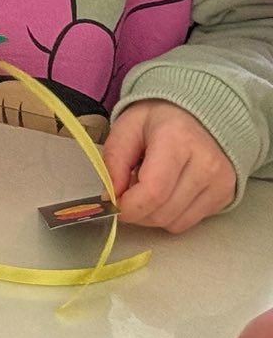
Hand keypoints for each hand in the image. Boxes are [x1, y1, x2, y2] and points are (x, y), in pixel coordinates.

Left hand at [103, 99, 234, 233]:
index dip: (129, 207)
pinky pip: (190, 222)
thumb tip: (111, 196)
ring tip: (146, 190)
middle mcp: (206, 164)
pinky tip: (166, 194)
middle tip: (125, 196)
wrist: (199, 115)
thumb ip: (114, 160)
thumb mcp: (126, 128)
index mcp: (177, 140)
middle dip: (136, 213)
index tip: (113, 204)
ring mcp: (220, 182)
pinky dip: (170, 215)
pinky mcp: (225, 196)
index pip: (153, 192)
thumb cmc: (158, 119)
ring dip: (152, 216)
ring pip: (176, 223)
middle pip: (164, 212)